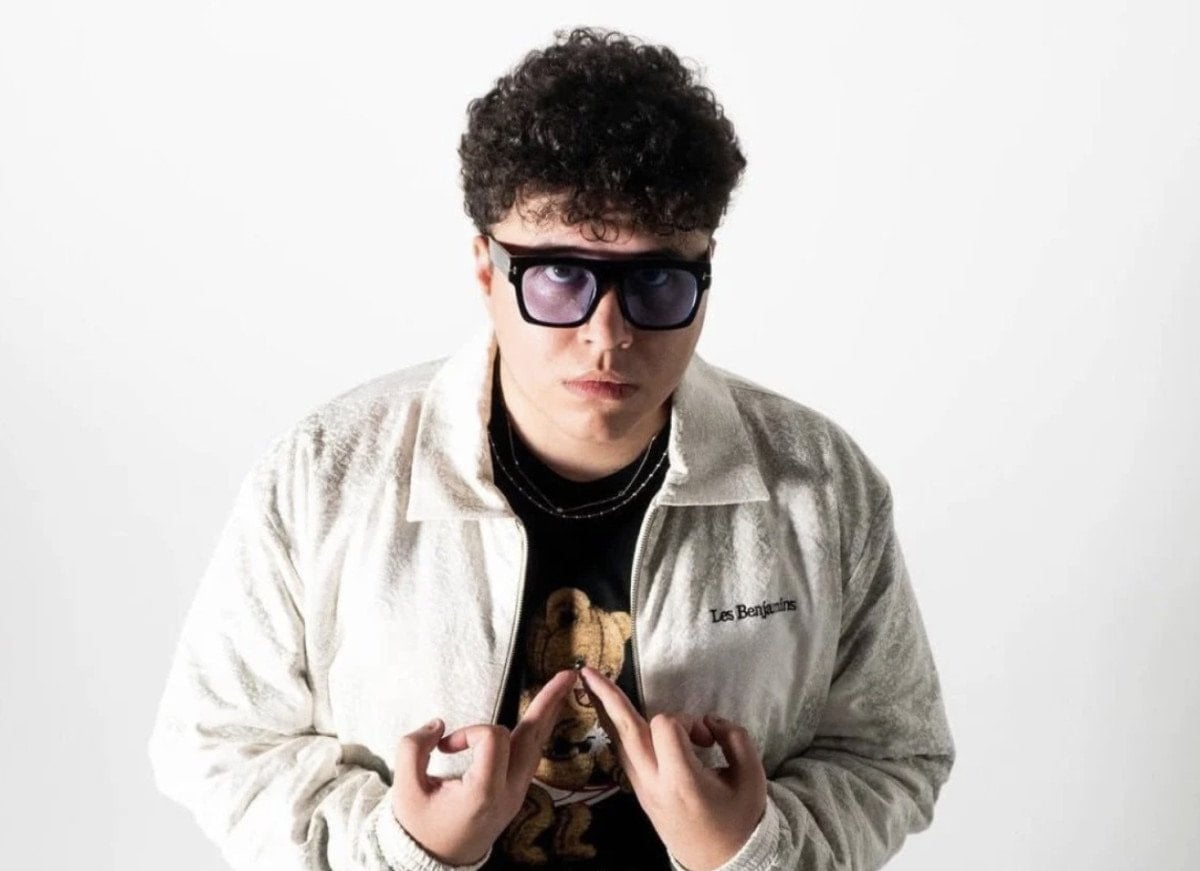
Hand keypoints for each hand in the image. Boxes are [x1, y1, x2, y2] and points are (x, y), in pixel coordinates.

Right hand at [389, 669, 574, 864]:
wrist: (436, 861)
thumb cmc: (420, 828)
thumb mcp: (404, 790)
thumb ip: (413, 749)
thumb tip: (437, 725)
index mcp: (483, 793)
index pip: (492, 738)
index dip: (468, 732)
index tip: (445, 746)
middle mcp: (508, 792)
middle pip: (534, 738)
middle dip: (549, 703)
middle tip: (567, 675)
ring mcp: (517, 794)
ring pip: (538, 745)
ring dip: (548, 713)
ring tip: (562, 686)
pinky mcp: (516, 793)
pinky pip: (532, 755)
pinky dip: (538, 731)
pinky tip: (544, 714)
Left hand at [580, 666, 767, 870]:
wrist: (719, 861)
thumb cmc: (738, 819)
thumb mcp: (752, 778)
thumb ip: (736, 738)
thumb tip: (711, 720)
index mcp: (682, 780)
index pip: (666, 727)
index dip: (686, 720)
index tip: (707, 737)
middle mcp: (654, 782)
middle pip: (625, 730)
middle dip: (607, 697)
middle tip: (588, 670)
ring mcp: (641, 787)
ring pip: (618, 740)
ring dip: (604, 709)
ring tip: (591, 682)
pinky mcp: (638, 789)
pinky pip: (623, 752)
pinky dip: (615, 728)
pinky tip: (607, 711)